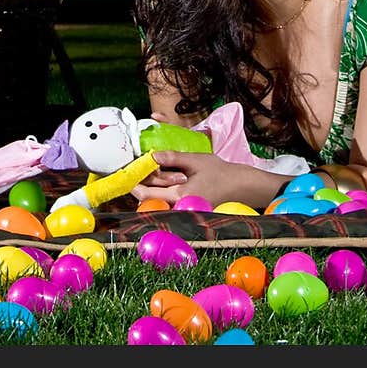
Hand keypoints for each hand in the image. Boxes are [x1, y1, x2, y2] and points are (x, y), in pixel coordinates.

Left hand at [131, 151, 276, 209]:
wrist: (240, 186)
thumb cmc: (219, 172)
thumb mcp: (195, 161)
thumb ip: (172, 158)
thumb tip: (151, 156)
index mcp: (181, 197)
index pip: (148, 196)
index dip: (135, 186)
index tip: (127, 174)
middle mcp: (180, 208)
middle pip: (151, 200)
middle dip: (141, 186)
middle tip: (133, 171)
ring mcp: (184, 211)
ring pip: (158, 202)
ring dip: (151, 189)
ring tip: (146, 173)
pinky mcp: (187, 209)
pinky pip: (168, 203)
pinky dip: (161, 192)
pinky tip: (161, 181)